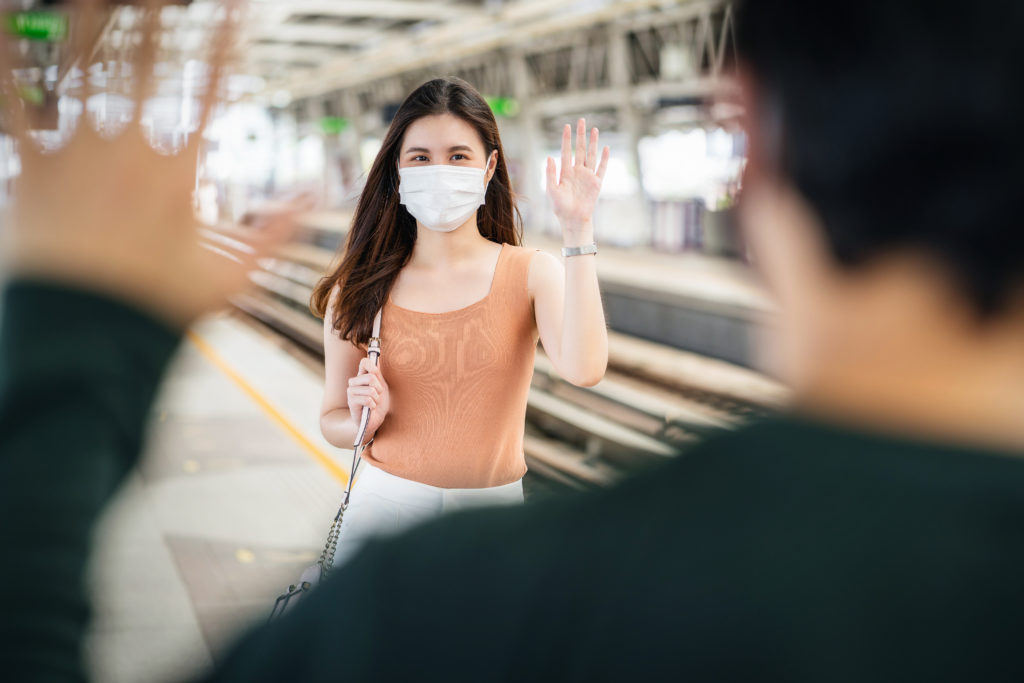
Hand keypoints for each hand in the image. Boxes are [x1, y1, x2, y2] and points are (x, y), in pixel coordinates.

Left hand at [0, 0, 297, 328]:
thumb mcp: (232, 275)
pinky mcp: (29, 167)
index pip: (212, 87)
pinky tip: (7, 19)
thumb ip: (275, 228)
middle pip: (145, 58)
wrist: (85, 334)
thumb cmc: (158, 306)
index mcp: (178, 168)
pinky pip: (15, 102)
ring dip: (86, 18)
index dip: (226, 39)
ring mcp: (76, 153)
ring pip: (80, 65)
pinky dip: (9, 59)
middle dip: (156, 9)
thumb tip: (316, 191)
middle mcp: (127, 148)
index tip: (235, 5)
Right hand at [347, 357, 390, 438]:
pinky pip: (367, 399)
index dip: (372, 365)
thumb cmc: (379, 404)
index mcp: (362, 376)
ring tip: (374, 403)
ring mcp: (351, 392)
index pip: (364, 362)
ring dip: (377, 398)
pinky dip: (373, 405)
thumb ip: (378, 374)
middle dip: (379, 388)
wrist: (375, 421)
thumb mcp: (382, 387)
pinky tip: (370, 408)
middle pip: (370, 377)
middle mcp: (354, 382)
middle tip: (378, 395)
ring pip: (370, 390)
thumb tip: (377, 359)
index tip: (377, 373)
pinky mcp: (351, 402)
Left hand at [545, 118, 609, 240]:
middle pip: (579, 149)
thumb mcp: (551, 189)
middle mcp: (577, 172)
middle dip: (580, 135)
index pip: (566, 151)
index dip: (566, 139)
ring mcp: (587, 176)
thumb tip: (549, 157)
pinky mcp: (596, 183)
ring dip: (593, 142)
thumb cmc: (560, 207)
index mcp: (565, 172)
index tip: (566, 126)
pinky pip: (601, 168)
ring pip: (591, 155)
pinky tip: (606, 147)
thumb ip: (550, 173)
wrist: (573, 219)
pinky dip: (604, 158)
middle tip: (581, 121)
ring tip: (594, 129)